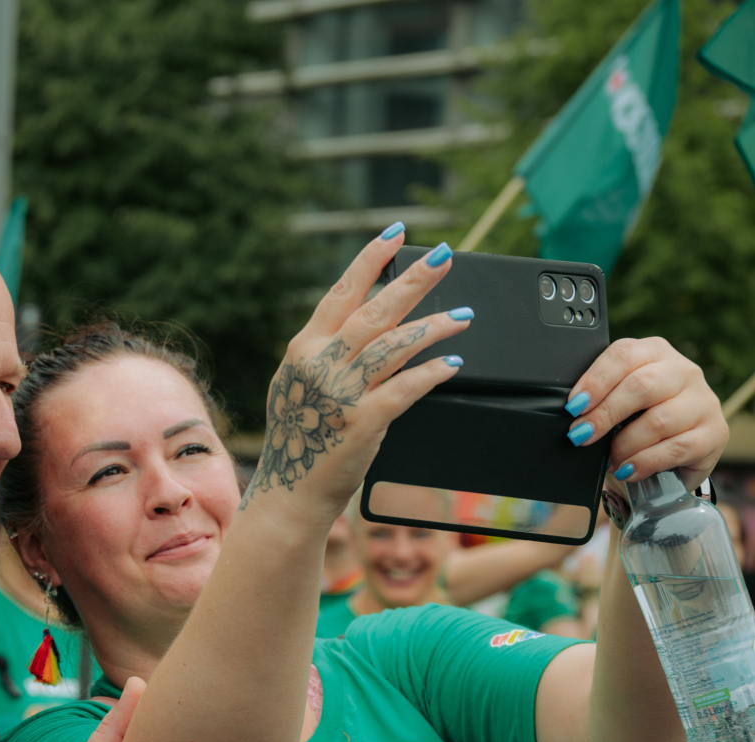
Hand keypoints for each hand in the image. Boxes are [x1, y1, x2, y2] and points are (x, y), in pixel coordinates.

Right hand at [248, 233, 471, 514]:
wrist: (290, 493)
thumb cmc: (300, 441)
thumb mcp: (298, 386)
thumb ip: (324, 354)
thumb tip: (363, 322)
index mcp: (303, 350)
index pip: (342, 293)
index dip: (371, 260)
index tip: (397, 234)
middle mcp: (318, 365)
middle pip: (374, 310)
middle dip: (413, 279)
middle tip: (444, 256)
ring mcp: (339, 393)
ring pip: (395, 345)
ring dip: (433, 325)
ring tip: (463, 314)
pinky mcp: (362, 422)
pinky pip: (406, 387)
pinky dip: (433, 372)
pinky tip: (454, 361)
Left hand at [563, 337, 726, 488]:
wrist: (676, 451)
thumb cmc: (638, 419)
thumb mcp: (619, 399)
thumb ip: (599, 398)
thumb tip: (573, 414)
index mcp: (654, 352)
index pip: (624, 355)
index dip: (595, 381)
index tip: (574, 406)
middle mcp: (684, 371)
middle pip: (641, 385)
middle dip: (605, 414)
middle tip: (581, 436)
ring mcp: (704, 400)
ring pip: (659, 420)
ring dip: (625, 444)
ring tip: (609, 459)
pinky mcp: (716, 432)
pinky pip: (676, 448)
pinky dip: (645, 462)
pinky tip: (629, 470)